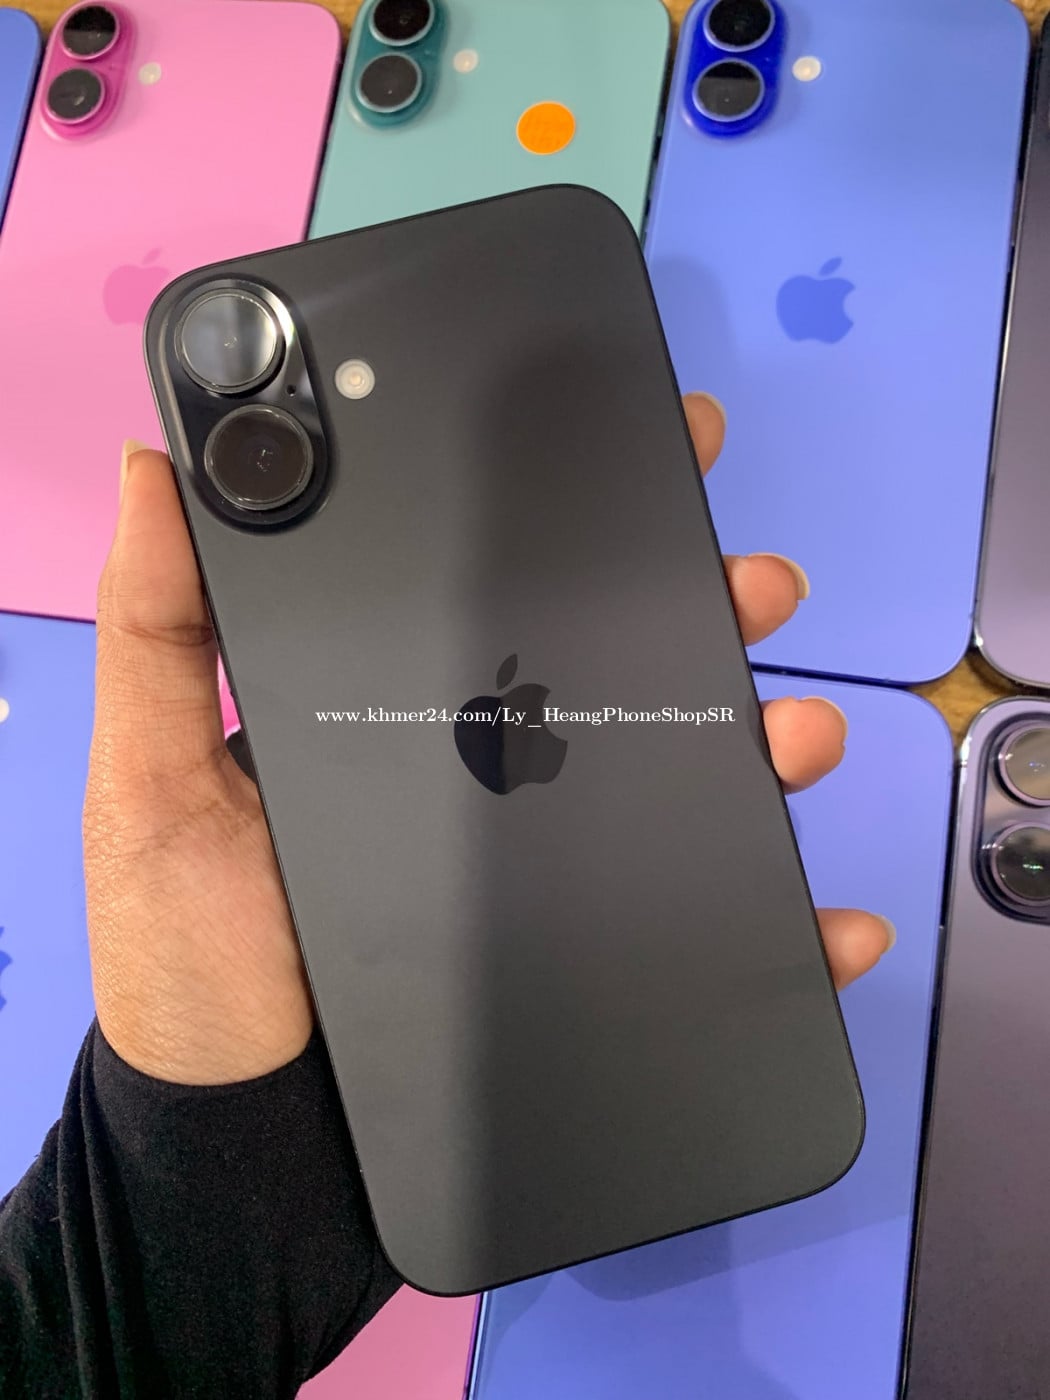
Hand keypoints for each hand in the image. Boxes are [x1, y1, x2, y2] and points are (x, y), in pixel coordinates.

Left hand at [84, 403, 891, 1086]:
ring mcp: (552, 873)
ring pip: (683, 784)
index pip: (505, 596)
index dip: (577, 519)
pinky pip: (706, 934)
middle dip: (702, 612)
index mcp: (406, 715)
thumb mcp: (154, 781)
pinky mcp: (590, 965)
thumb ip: (158, 632)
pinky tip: (830, 923)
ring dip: (766, 747)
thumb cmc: (198, 959)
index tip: (646, 445)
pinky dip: (786, 930)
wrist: (257, 1152)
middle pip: (618, 673)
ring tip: (795, 735)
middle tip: (754, 581)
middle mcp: (493, 776)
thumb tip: (152, 463)